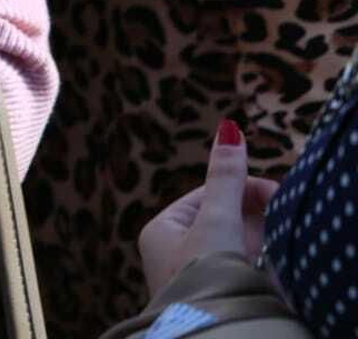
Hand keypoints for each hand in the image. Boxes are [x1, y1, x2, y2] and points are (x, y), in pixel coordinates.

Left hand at [138, 120, 279, 297]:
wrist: (213, 330)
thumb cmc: (204, 275)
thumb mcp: (216, 218)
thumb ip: (226, 177)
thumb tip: (228, 129)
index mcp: (161, 230)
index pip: (207, 195)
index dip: (243, 189)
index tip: (277, 193)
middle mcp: (174, 253)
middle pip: (223, 219)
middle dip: (255, 215)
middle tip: (284, 211)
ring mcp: (197, 276)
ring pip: (236, 245)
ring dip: (260, 239)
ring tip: (280, 236)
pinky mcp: (217, 295)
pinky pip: (243, 270)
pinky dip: (260, 263)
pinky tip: (274, 263)